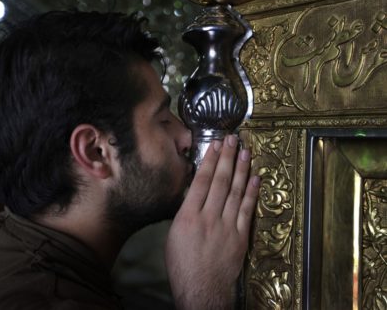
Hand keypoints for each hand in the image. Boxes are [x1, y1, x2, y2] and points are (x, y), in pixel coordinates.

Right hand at [165, 134, 259, 309]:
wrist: (201, 290)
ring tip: (246, 152)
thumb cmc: (182, 265)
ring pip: (236, 192)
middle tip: (234, 140)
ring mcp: (227, 226)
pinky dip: (252, 193)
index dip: (210, 161)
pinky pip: (247, 210)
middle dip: (228, 158)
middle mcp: (209, 217)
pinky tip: (255, 178)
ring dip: (242, 170)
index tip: (216, 145)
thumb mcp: (173, 236)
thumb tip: (195, 194)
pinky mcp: (240, 236)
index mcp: (188, 216)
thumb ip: (185, 213)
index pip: (202, 182)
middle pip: (221, 182)